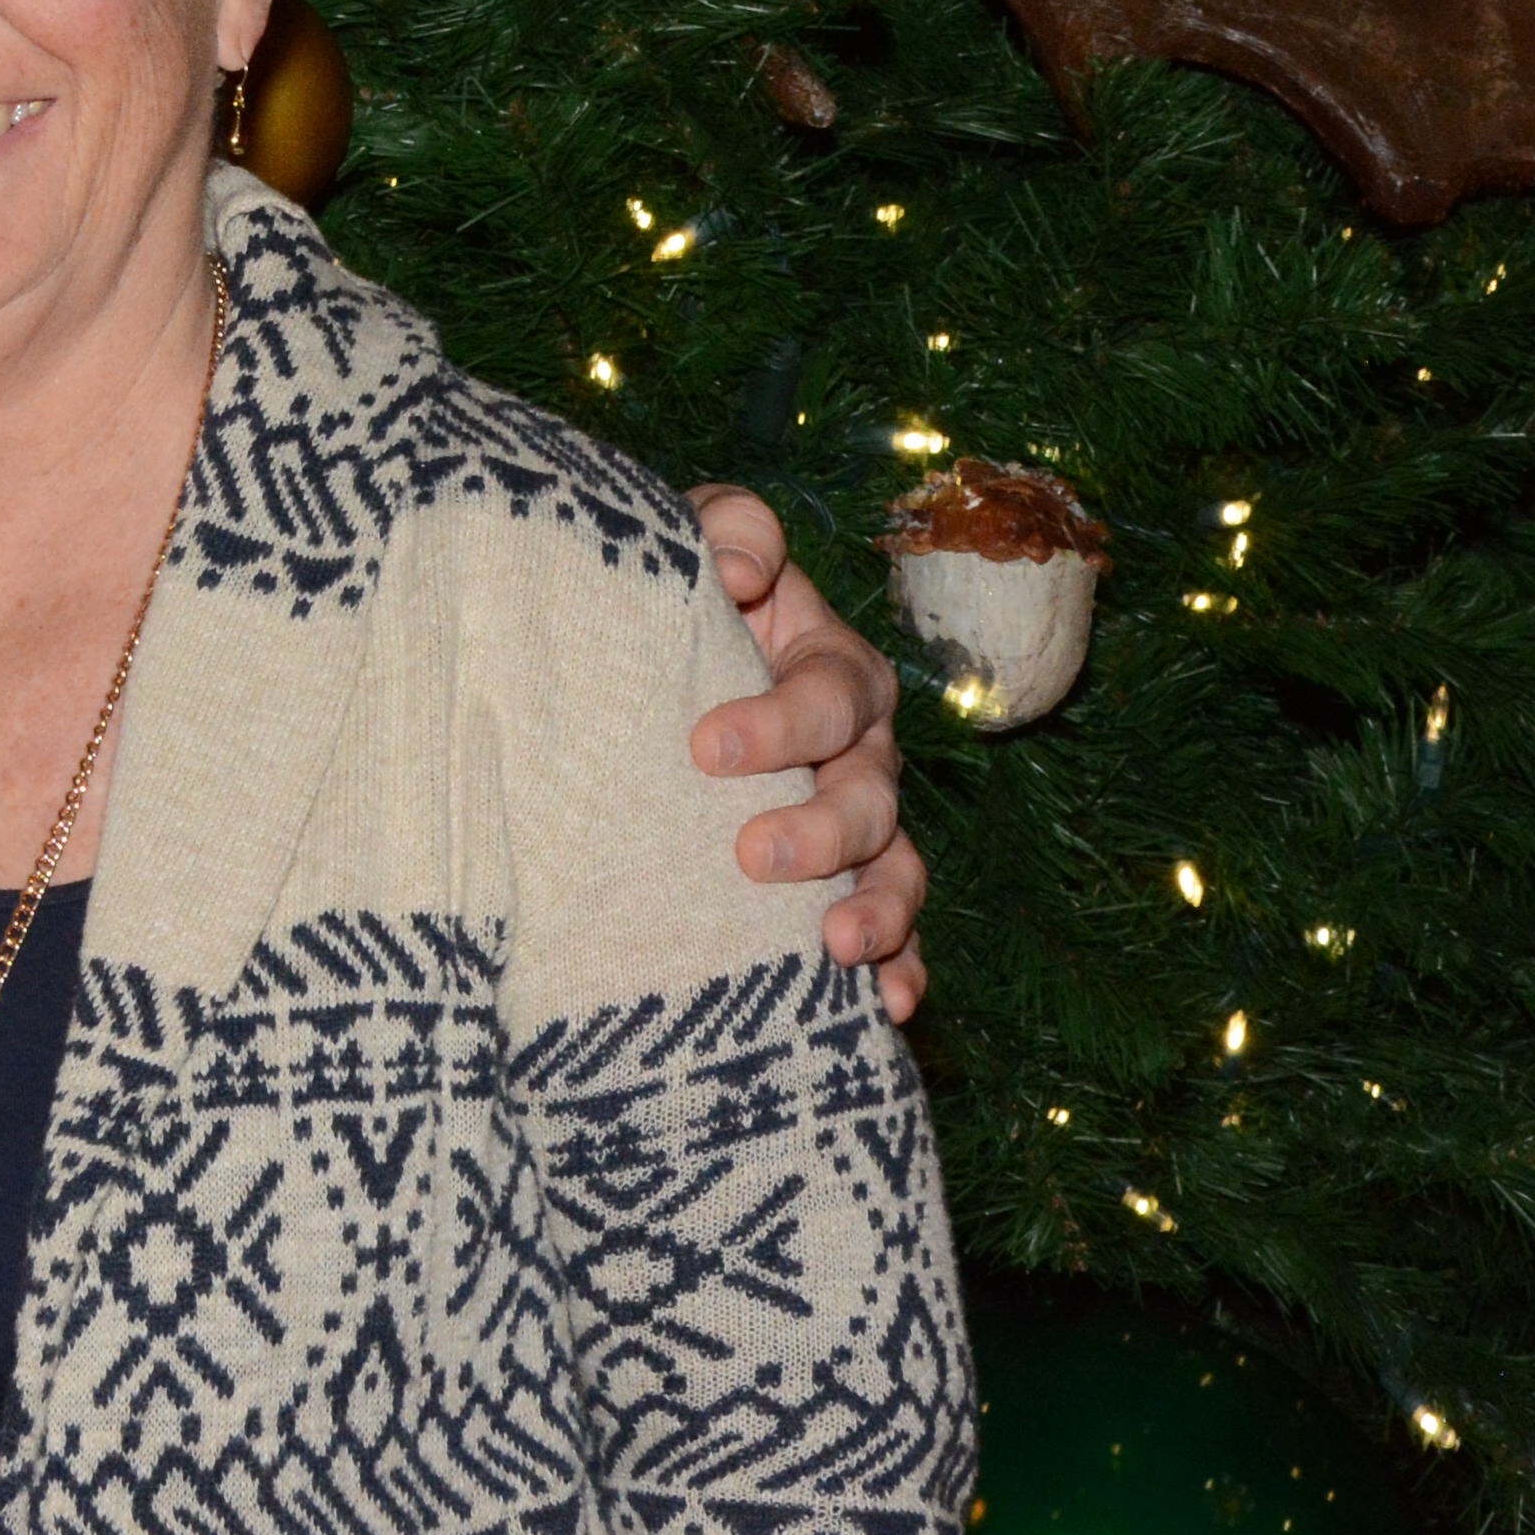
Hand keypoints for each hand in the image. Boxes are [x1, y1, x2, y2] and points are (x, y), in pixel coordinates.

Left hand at [686, 484, 928, 1022]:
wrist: (636, 671)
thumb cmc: (669, 601)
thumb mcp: (684, 541)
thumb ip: (723, 528)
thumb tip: (744, 568)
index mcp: (830, 666)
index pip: (831, 694)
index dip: (781, 721)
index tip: (703, 747)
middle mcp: (859, 752)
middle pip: (871, 794)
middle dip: (822, 831)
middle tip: (752, 856)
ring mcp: (856, 828)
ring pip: (894, 871)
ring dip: (878, 912)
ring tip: (835, 946)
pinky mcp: (839, 888)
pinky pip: (892, 937)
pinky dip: (897, 969)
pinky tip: (883, 1007)